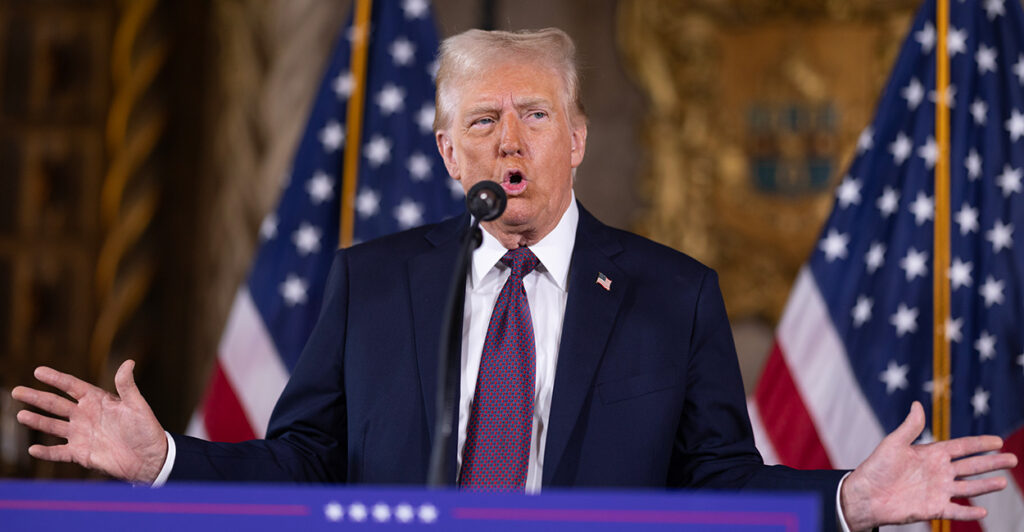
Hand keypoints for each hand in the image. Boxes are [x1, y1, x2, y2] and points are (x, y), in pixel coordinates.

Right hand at [11, 360, 167, 483]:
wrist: (149, 458)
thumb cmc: (146, 429)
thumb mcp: (137, 405)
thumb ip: (127, 386)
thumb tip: (128, 362)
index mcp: (97, 400)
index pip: (72, 386)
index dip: (56, 379)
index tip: (38, 371)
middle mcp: (85, 416)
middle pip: (55, 404)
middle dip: (36, 397)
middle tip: (16, 391)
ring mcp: (81, 434)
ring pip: (53, 426)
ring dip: (37, 421)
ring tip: (20, 415)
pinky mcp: (81, 454)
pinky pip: (59, 452)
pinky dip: (46, 452)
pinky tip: (33, 449)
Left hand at [840, 401, 1017, 530]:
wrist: (865, 494)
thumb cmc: (876, 467)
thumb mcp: (893, 443)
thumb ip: (910, 427)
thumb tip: (917, 404)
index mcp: (931, 454)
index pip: (962, 447)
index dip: (979, 444)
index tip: (998, 441)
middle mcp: (939, 472)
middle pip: (971, 466)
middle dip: (992, 463)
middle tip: (1012, 459)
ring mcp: (938, 490)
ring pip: (968, 488)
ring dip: (985, 485)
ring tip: (1003, 482)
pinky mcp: (933, 508)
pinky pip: (955, 510)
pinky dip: (968, 512)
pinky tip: (983, 511)